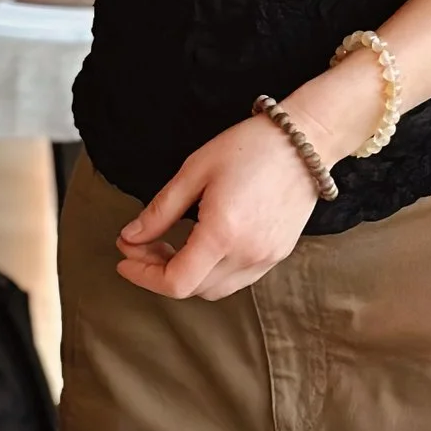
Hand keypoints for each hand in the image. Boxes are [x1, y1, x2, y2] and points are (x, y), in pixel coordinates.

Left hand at [113, 119, 327, 300]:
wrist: (305, 141)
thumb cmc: (249, 147)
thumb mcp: (194, 171)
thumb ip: (160, 211)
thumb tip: (131, 237)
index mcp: (223, 234)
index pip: (175, 283)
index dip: (143, 276)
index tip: (124, 259)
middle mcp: (247, 255)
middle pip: (192, 289)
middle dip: (158, 271)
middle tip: (140, 244)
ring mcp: (266, 258)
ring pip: (214, 289)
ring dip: (185, 275)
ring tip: (168, 245)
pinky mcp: (278, 254)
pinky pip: (237, 279)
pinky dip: (211, 272)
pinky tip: (200, 245)